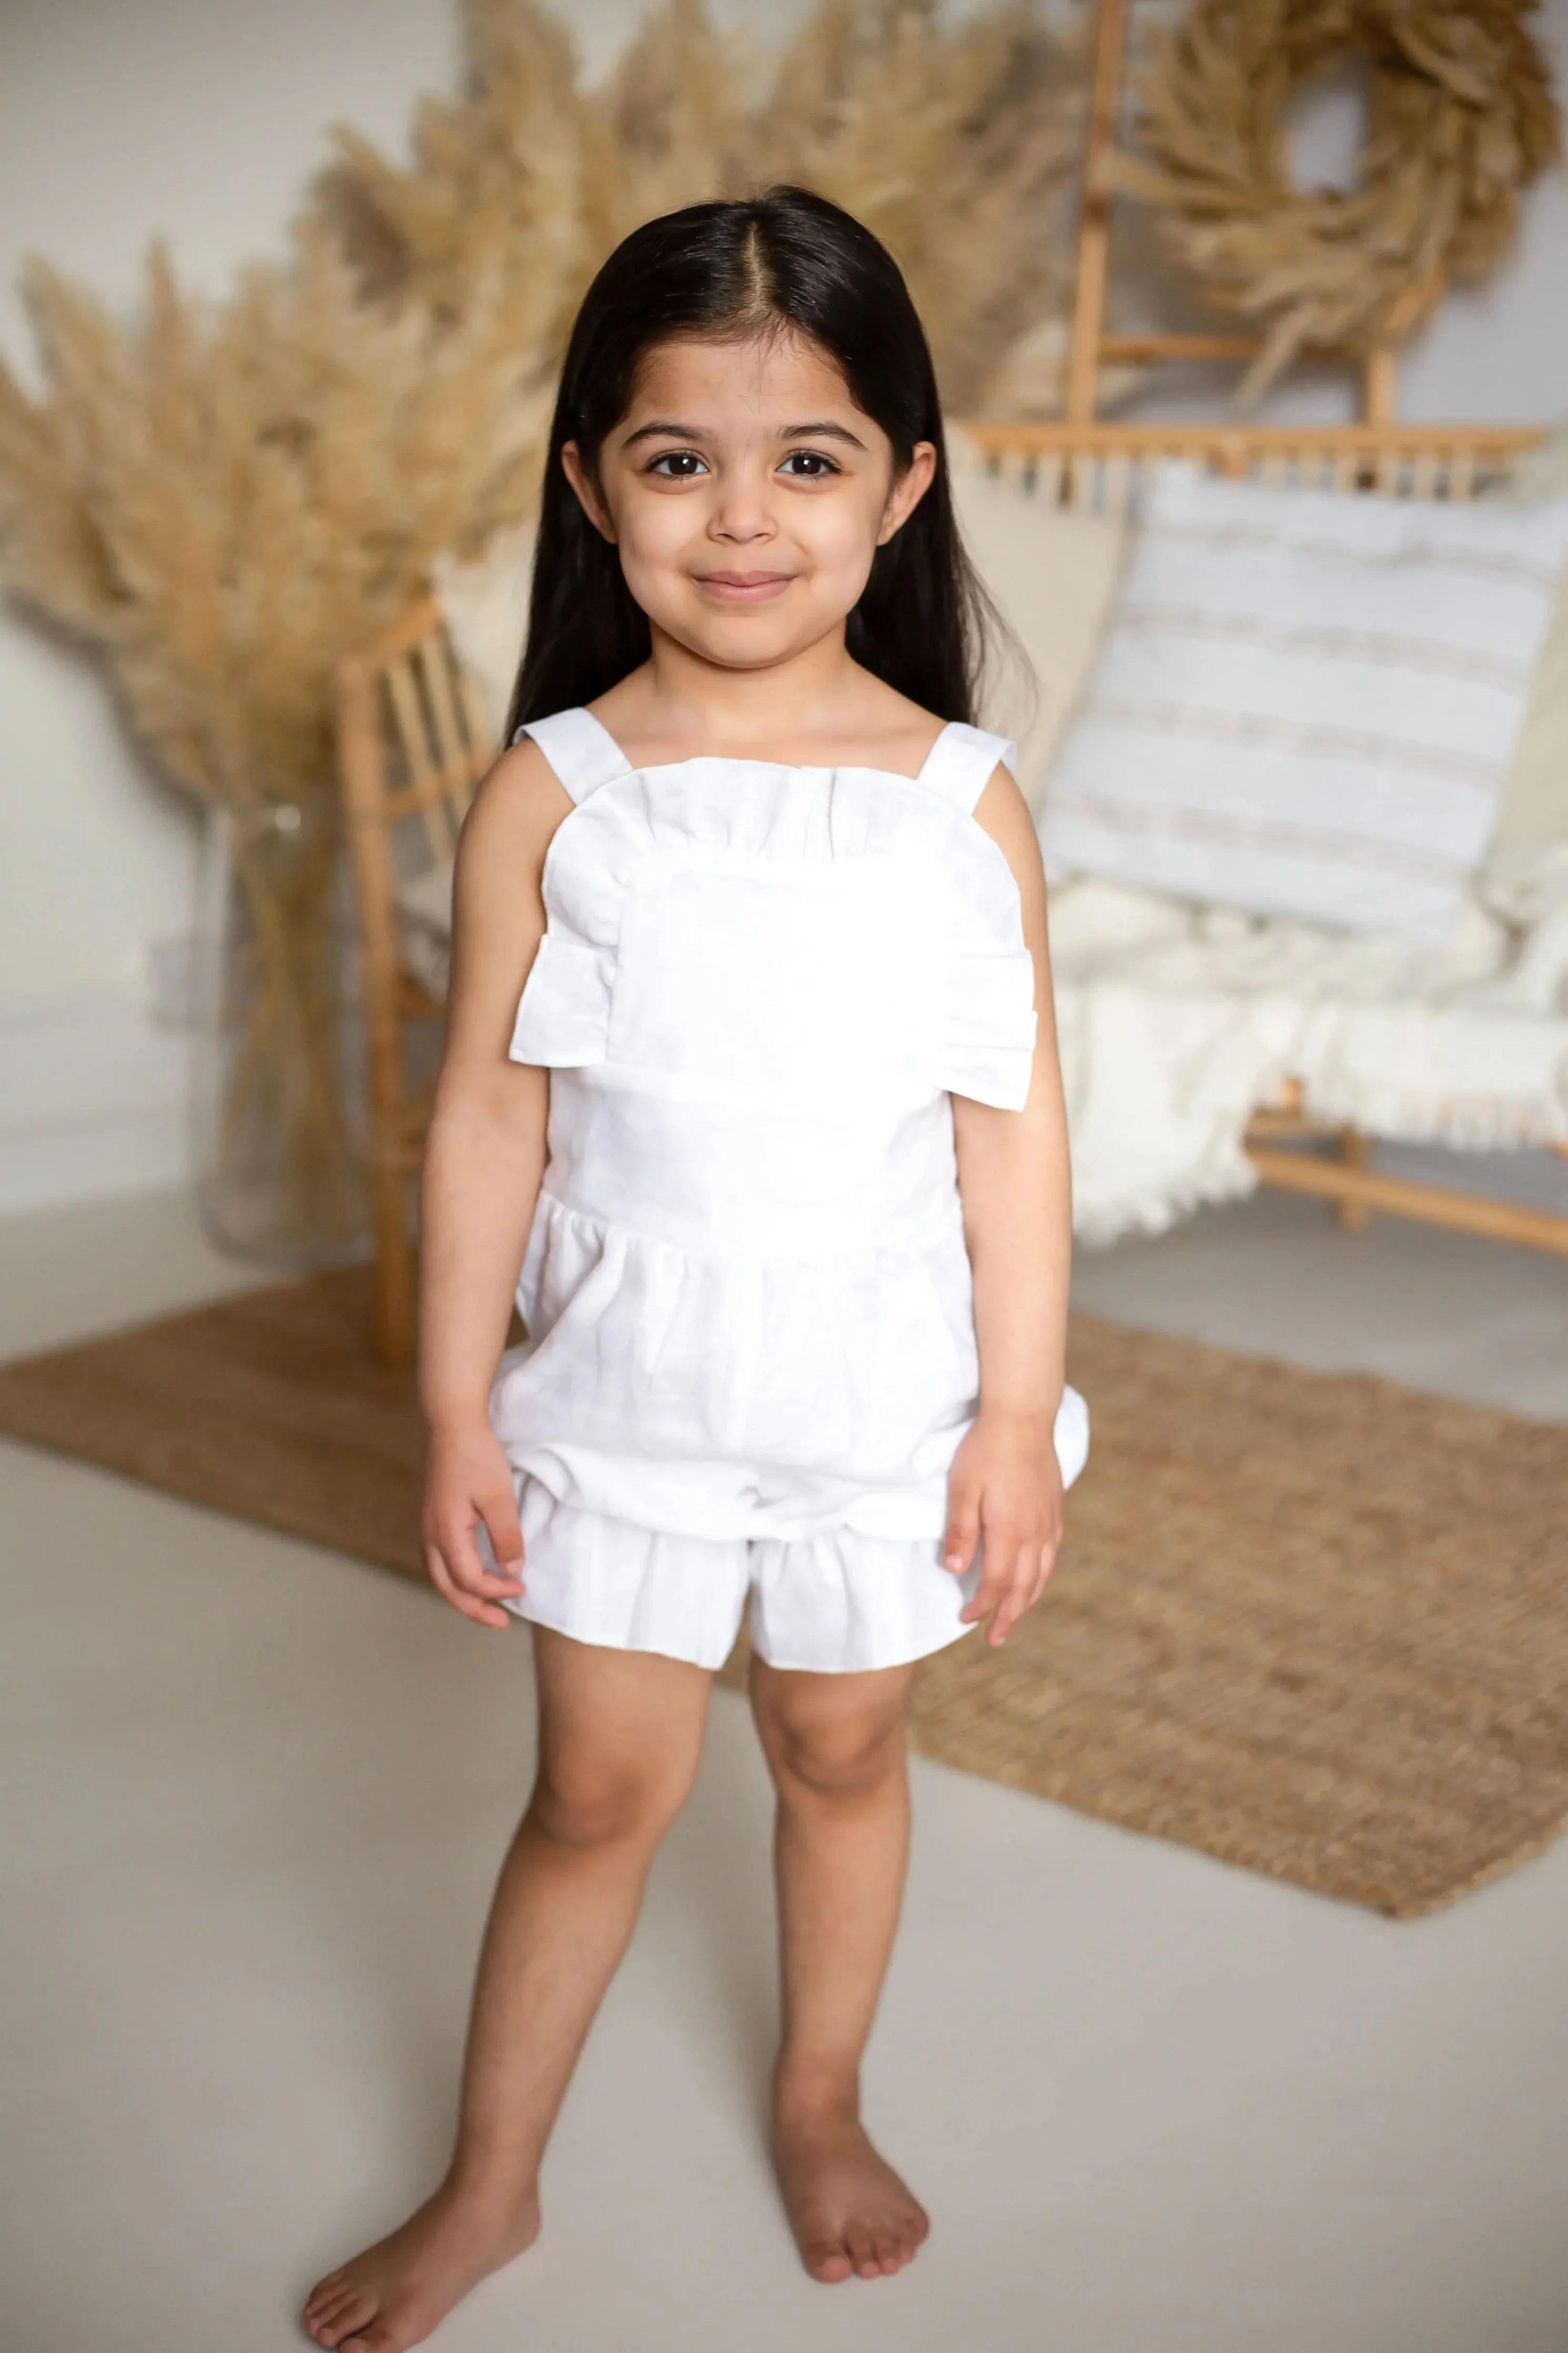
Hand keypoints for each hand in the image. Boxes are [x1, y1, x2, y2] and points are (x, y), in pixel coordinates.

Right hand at [420, 1419, 525, 1628]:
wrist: (451, 1423)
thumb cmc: (476, 1456)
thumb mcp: (499, 1497)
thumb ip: (506, 1537)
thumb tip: (512, 1570)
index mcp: (446, 1533)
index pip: (469, 1579)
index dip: (496, 1591)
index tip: (521, 1586)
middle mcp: (430, 1534)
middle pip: (447, 1587)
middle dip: (474, 1609)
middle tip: (501, 1623)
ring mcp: (426, 1525)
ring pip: (438, 1574)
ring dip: (462, 1594)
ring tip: (486, 1605)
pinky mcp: (431, 1516)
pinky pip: (437, 1559)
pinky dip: (454, 1576)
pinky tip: (470, 1573)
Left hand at [941, 1408, 1063, 1646]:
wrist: (1023, 1417)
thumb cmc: (985, 1450)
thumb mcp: (962, 1489)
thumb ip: (959, 1532)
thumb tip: (954, 1570)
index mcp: (1009, 1531)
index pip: (995, 1583)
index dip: (981, 1606)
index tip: (966, 1619)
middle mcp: (1034, 1533)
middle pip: (1023, 1587)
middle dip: (1008, 1616)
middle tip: (995, 1639)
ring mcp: (1048, 1522)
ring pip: (1042, 1575)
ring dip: (1027, 1601)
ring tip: (1015, 1617)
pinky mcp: (1055, 1510)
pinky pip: (1052, 1555)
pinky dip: (1043, 1576)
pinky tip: (1036, 1579)